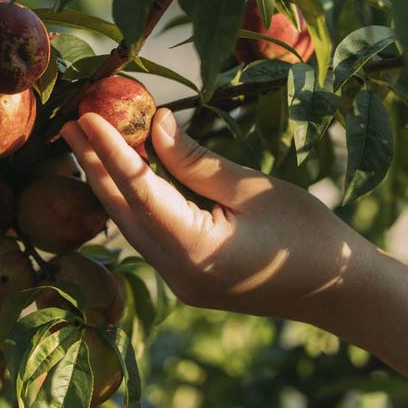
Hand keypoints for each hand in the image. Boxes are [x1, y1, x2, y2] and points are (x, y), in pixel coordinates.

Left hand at [61, 109, 378, 326]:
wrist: (338, 291)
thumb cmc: (307, 234)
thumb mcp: (251, 188)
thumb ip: (195, 161)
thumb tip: (153, 125)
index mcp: (195, 250)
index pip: (138, 191)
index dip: (110, 150)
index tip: (85, 116)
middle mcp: (177, 274)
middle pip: (123, 212)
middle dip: (94, 166)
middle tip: (69, 124)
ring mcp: (180, 283)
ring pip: (132, 227)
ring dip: (109, 185)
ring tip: (86, 144)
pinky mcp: (189, 282)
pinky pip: (150, 238)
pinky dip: (135, 205)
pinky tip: (124, 177)